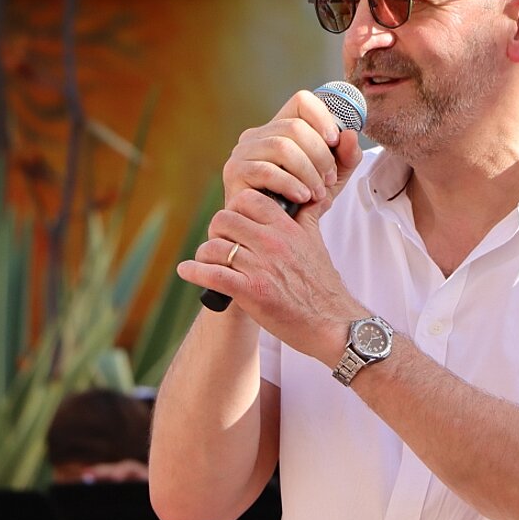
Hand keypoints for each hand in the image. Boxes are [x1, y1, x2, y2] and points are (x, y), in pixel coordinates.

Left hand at [178, 188, 362, 363]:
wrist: (332, 324)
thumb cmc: (323, 286)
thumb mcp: (316, 242)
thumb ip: (308, 216)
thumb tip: (312, 195)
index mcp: (287, 227)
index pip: (248, 199)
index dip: (235, 209)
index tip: (235, 222)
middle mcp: (272, 242)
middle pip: (224, 219)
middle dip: (217, 231)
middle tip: (220, 243)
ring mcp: (260, 267)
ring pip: (214, 247)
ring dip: (205, 254)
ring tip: (206, 261)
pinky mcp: (251, 292)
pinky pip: (212, 275)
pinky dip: (194, 272)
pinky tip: (187, 271)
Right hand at [221, 90, 362, 209]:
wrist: (277, 235)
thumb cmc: (303, 202)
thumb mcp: (332, 178)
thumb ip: (346, 157)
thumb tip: (350, 135)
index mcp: (279, 128)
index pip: (301, 101)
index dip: (322, 116)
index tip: (335, 140)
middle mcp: (257, 135)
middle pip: (295, 126)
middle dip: (320, 154)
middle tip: (329, 178)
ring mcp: (242, 152)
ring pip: (282, 146)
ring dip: (308, 171)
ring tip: (317, 192)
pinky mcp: (234, 173)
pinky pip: (266, 170)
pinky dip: (291, 184)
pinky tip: (302, 197)